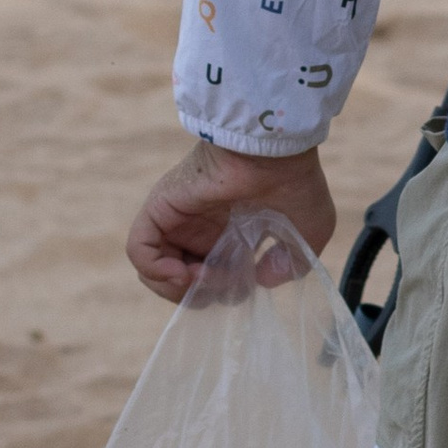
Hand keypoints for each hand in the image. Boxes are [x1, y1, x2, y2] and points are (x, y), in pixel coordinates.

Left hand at [127, 138, 337, 304]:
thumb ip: (290, 265)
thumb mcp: (308, 235)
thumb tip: (261, 281)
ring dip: (175, 287)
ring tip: (198, 277)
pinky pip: (139, 249)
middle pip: (179, 281)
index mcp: (230, 234)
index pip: (210, 278)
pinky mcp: (160, 208)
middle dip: (197, 295)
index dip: (221, 293)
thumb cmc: (296, 184)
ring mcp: (178, 219)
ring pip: (154, 270)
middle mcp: (200, 228)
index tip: (240, 285)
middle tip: (217, 282)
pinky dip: (154, 270)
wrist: (276, 153)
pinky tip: (181, 272)